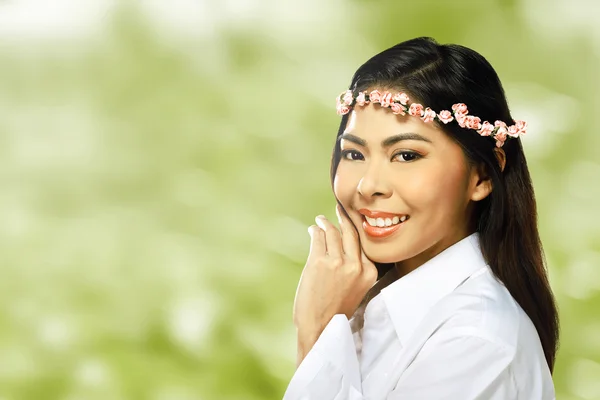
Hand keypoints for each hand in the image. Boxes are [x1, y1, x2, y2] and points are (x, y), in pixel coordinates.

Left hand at [292, 204, 377, 361]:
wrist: (320, 327)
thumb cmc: (336, 309)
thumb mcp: (357, 288)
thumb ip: (356, 268)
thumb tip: (346, 244)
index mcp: (369, 272)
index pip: (363, 243)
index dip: (356, 228)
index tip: (352, 218)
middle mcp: (355, 266)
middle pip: (350, 233)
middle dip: (344, 218)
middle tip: (339, 209)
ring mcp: (337, 263)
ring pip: (332, 233)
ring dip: (326, 223)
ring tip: (321, 220)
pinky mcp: (318, 262)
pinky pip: (318, 239)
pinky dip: (315, 232)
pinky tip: (314, 230)